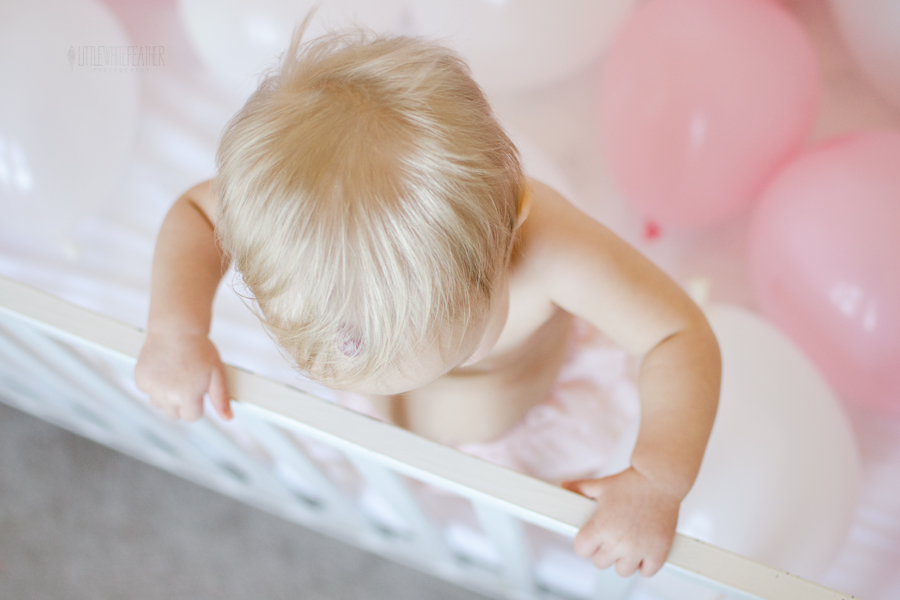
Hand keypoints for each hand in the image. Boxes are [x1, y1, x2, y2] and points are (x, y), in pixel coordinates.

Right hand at [135, 331, 231, 421]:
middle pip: (174, 414)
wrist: (177, 328)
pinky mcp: (140, 378)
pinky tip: (164, 369)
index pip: (192, 417)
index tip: (199, 390)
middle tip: (188, 381)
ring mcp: (151, 387)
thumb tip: (228, 418)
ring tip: (176, 374)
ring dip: (167, 395)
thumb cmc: (199, 349)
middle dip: (182, 402)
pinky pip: (147, 390)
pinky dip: (154, 384)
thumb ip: (221, 398)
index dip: (197, 404)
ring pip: (159, 404)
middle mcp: (166, 394)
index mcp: (187, 396)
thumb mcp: (217, 374)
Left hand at [563, 467, 679, 576]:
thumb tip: (564, 485)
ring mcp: (639, 549)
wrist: (661, 480)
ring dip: (622, 560)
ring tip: (626, 546)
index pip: (582, 550)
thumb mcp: (601, 485)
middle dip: (602, 551)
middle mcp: (619, 541)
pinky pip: (646, 572)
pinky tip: (642, 552)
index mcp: (601, 526)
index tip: (591, 537)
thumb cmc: (632, 482)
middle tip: (610, 538)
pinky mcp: (658, 552)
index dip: (585, 543)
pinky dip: (644, 565)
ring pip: (622, 571)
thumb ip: (580, 488)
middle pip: (600, 562)